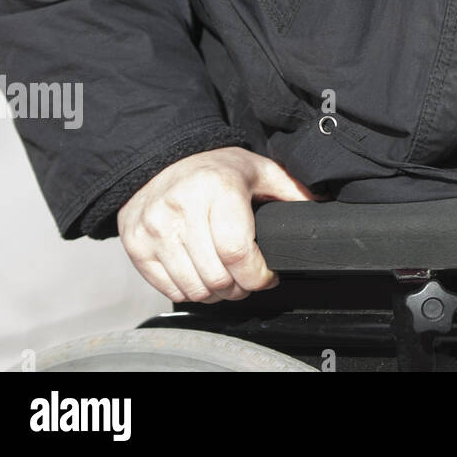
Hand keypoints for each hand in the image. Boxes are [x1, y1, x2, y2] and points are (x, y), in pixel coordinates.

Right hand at [118, 146, 315, 303]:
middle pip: (217, 277)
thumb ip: (290, 188)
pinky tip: (203, 277)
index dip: (258, 275)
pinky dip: (192, 292)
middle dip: (241, 289)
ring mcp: (155, 229)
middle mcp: (182, 208)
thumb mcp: (257, 169)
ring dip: (218, 295)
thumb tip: (320, 206)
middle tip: (249, 281)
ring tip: (228, 282)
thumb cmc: (214, 169)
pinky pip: (169, 289)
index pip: (237, 252)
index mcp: (217, 188)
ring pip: (194, 289)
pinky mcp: (136, 246)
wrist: (158, 161)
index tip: (268, 277)